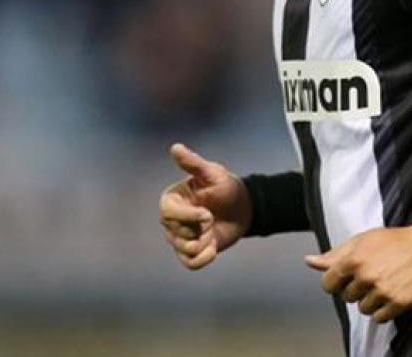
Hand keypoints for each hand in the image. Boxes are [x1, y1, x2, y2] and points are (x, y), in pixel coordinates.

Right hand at [158, 143, 250, 269]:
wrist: (244, 208)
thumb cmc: (227, 187)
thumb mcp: (213, 174)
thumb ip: (193, 164)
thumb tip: (175, 147)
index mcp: (172, 200)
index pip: (168, 214)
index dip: (188, 217)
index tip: (208, 214)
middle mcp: (171, 220)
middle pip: (177, 234)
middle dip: (200, 229)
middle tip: (213, 218)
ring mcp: (180, 238)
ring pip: (185, 249)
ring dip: (205, 242)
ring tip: (213, 231)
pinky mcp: (192, 252)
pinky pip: (191, 263)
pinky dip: (204, 258)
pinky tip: (214, 248)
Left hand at [304, 225, 411, 322]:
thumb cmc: (395, 240)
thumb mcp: (362, 240)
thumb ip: (335, 254)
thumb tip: (309, 262)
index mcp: (354, 259)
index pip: (328, 285)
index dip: (337, 283)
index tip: (348, 279)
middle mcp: (366, 276)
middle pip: (347, 298)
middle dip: (357, 290)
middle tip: (373, 277)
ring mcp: (383, 291)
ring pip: (363, 310)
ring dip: (371, 301)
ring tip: (384, 285)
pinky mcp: (399, 302)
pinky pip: (380, 318)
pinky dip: (384, 311)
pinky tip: (392, 295)